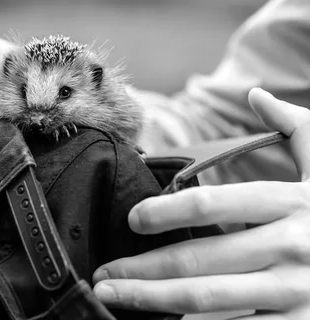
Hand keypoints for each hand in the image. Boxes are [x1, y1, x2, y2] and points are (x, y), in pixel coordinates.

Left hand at [93, 88, 309, 318]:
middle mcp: (291, 247)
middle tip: (103, 273)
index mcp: (292, 203)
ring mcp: (297, 291)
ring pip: (210, 300)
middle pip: (200, 259)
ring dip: (155, 302)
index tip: (131, 220)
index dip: (165, 211)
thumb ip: (296, 126)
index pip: (213, 202)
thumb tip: (256, 93)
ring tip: (114, 298)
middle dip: (143, 269)